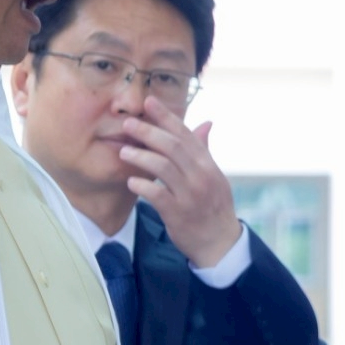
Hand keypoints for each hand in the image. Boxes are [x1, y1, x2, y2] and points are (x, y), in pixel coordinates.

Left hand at [118, 97, 242, 268]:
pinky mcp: (178, 214)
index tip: (149, 101)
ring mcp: (190, 195)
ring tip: (124, 150)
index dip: (166, 116)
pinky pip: (156, 195)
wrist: (220, 243)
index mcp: (208, 164)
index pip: (186, 134)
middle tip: (128, 123)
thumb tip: (206, 123)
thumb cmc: (213, 206)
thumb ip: (204, 150)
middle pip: (172, 146)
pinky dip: (142, 185)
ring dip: (141, 156)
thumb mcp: (214, 176)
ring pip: (163, 167)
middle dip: (148, 131)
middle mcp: (201, 176)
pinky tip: (130, 181)